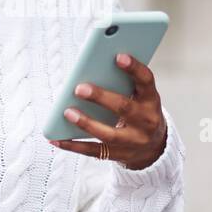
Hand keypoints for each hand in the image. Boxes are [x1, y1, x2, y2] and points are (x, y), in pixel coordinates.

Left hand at [49, 53, 167, 169]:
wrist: (154, 147)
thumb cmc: (141, 113)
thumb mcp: (141, 97)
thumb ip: (123, 83)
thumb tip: (93, 68)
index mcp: (151, 100)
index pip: (146, 81)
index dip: (134, 68)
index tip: (118, 56)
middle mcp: (146, 121)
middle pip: (124, 108)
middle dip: (101, 98)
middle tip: (80, 88)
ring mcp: (133, 141)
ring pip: (108, 133)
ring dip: (86, 123)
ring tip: (67, 112)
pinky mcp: (118, 155)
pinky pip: (93, 151)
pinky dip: (73, 145)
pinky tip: (57, 139)